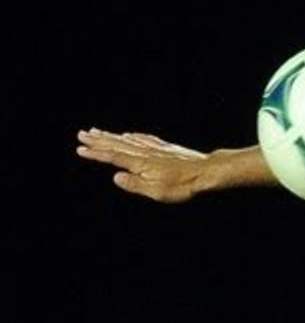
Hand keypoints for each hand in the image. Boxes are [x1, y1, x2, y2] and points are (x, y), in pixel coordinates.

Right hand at [77, 128, 213, 202]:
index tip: (80, 149)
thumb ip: (135, 184)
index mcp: (141, 163)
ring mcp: (156, 148)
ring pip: (129, 140)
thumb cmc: (183, 185)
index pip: (113, 156)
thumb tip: (115, 177)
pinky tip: (129, 134)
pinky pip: (144, 139)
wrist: (206, 171)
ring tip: (98, 131)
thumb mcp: (157, 191)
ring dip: (112, 136)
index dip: (96, 153)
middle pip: (118, 144)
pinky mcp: (166, 148)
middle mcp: (146, 152)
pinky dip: (133, 136)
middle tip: (81, 134)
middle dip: (98, 140)